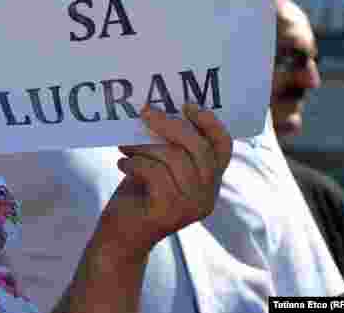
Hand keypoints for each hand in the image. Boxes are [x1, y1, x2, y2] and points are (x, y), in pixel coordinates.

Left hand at [96, 103, 232, 258]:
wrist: (120, 237)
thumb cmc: (138, 195)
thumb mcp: (157, 167)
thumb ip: (167, 146)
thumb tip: (157, 109)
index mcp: (209, 182)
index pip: (223, 148)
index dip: (210, 123)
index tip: (186, 105)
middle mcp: (206, 196)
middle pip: (199, 149)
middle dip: (170, 125)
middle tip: (144, 112)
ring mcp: (190, 207)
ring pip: (176, 160)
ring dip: (145, 145)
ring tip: (124, 145)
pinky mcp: (169, 212)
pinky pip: (156, 174)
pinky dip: (135, 163)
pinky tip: (122, 164)